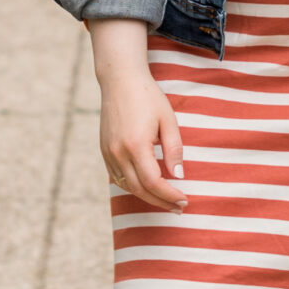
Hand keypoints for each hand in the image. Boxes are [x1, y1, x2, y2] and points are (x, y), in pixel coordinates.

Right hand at [88, 20, 186, 211]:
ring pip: (127, 186)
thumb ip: (174, 150)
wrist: (120, 80)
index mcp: (136, 145)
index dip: (170, 195)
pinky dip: (133, 186)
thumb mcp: (168, 120)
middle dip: (161, 201)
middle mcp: (118, 153)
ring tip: (166, 200)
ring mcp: (108, 153)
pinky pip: (118, 177)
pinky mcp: (104, 150)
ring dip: (147, 197)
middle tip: (179, 207)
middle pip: (140, 189)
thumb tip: (179, 177)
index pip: (154, 182)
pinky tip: (147, 187)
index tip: (184, 201)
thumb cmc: (148, 97)